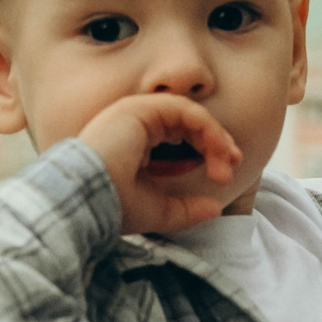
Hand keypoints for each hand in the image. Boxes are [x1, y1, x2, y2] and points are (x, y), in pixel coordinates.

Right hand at [79, 93, 244, 233]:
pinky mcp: (140, 109)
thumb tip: (215, 209)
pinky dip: (207, 128)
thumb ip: (186, 209)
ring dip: (215, 136)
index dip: (205, 152)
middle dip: (216, 142)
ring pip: (190, 114)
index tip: (224, 175)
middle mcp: (132, 123)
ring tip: (228, 161)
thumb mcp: (158, 212)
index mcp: (132, 142)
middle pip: (187, 123)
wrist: (87, 203)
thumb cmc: (113, 208)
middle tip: (235, 163)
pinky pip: (186, 110)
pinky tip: (218, 150)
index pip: (177, 138)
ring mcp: (134, 113)